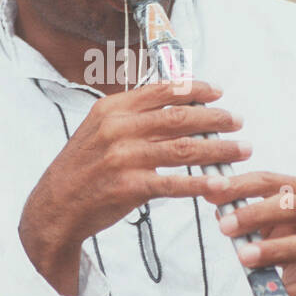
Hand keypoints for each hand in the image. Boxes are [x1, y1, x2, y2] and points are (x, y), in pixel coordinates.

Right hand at [20, 79, 248, 295]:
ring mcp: (124, 158)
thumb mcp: (99, 130)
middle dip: (215, 119)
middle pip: (179, 118)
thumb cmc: (82, 167)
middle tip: (237, 121)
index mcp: (112, 109)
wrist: (55, 206)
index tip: (218, 92)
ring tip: (241, 149)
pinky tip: (220, 183)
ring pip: (184, 149)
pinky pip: (175, 184)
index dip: (195, 90)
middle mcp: (118, 129)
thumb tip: (175, 104)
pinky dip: (201, 184)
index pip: (162, 91)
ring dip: (218, 149)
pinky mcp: (129, 187)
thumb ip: (133, 116)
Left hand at [206, 171, 295, 295]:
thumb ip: (244, 210)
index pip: (270, 181)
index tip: (211, 190)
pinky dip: (281, 290)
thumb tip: (217, 206)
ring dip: (270, 250)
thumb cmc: (294, 237)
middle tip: (225, 226)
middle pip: (291, 207)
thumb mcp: (271, 219)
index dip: (239, 185)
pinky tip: (258, 293)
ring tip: (243, 256)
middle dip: (255, 215)